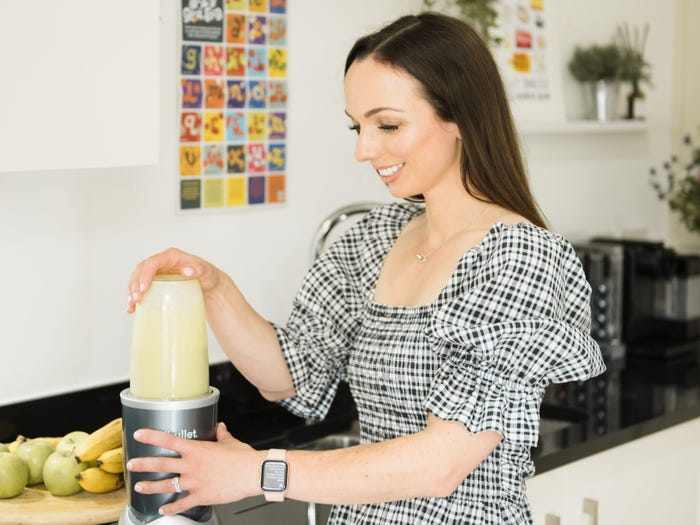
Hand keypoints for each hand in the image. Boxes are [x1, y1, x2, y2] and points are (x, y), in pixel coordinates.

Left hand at [126, 422, 264, 514]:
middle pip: (161, 464)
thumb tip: (220, 427)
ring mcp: (194, 482)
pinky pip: (181, 504)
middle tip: (131, 464)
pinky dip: (171, 508)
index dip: (151, 436)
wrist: (252, 473)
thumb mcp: (230, 442)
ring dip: (150, 487)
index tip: (139, 434)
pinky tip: (163, 510)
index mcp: (197, 449)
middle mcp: (192, 465)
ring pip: (166, 485)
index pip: (168, 440)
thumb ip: (222, 434)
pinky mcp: (201, 496)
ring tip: (139, 487)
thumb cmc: (243, 458)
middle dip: (143, 464)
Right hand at [127, 247, 221, 312]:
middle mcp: (161, 262)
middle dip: (135, 284)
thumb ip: (198, 270)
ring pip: (137, 278)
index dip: (146, 274)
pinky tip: (132, 308)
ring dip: (132, 291)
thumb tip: (187, 271)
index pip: (153, 262)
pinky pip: (141, 287)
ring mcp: (157, 272)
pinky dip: (135, 297)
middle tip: (137, 299)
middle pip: (141, 270)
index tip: (144, 289)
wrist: (208, 283)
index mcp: (171, 256)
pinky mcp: (155, 282)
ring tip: (133, 305)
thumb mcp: (206, 272)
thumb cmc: (207, 275)